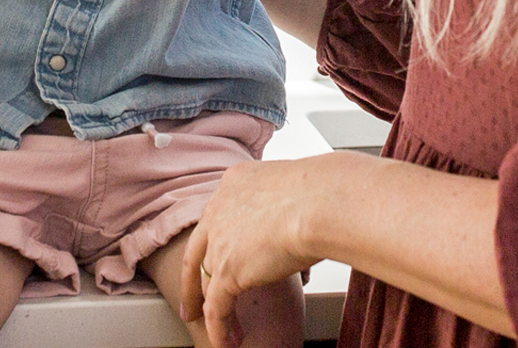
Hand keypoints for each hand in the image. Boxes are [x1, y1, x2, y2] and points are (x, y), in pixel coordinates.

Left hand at [171, 155, 346, 345]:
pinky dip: (220, 329)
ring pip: (207, 283)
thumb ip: (291, 203)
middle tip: (191, 304)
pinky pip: (216, 308)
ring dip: (213, 311)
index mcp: (235, 185)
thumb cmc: (326, 192)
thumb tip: (308, 215)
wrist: (321, 202)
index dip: (213, 241)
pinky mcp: (227, 271)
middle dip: (193, 282)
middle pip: (199, 252)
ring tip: (222, 331)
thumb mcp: (298, 188)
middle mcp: (219, 210)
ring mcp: (219, 241)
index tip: (213, 254)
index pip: (218, 218)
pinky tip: (226, 342)